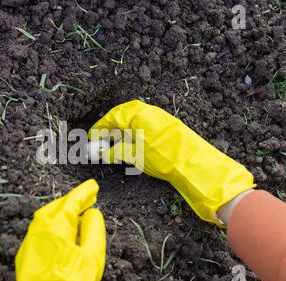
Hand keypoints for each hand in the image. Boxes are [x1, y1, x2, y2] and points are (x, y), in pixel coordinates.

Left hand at [13, 179, 105, 280]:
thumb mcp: (92, 255)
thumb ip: (95, 229)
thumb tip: (92, 214)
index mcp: (57, 222)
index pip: (74, 199)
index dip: (85, 191)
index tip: (93, 185)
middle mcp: (40, 225)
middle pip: (60, 205)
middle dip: (76, 200)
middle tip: (90, 198)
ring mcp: (31, 237)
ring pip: (49, 215)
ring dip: (65, 212)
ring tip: (79, 213)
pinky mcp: (27, 249)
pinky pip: (42, 228)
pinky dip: (55, 224)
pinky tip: (64, 232)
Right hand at [89, 100, 254, 225]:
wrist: (193, 164)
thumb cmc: (162, 158)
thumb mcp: (133, 156)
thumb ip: (115, 151)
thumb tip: (102, 152)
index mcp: (137, 113)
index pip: (112, 117)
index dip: (99, 128)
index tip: (91, 137)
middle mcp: (148, 110)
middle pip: (122, 115)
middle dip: (110, 128)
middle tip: (102, 141)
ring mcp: (159, 116)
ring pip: (134, 120)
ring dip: (122, 131)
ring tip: (115, 145)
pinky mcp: (167, 124)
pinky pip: (144, 123)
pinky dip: (134, 132)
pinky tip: (132, 144)